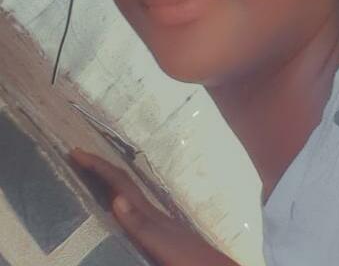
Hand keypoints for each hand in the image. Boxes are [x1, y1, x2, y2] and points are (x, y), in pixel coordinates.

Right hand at [70, 148, 238, 265]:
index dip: (99, 166)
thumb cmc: (193, 260)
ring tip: (91, 178)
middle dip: (101, 170)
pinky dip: (121, 204)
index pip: (121, 184)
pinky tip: (118, 212)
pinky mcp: (163, 238)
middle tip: (78, 159)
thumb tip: (116, 199)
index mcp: (150, 215)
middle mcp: (153, 215)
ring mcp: (159, 225)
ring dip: (110, 184)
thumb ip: (143, 225)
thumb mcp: (166, 244)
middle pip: (124, 185)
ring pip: (130, 197)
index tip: (76, 152)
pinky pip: (135, 213)